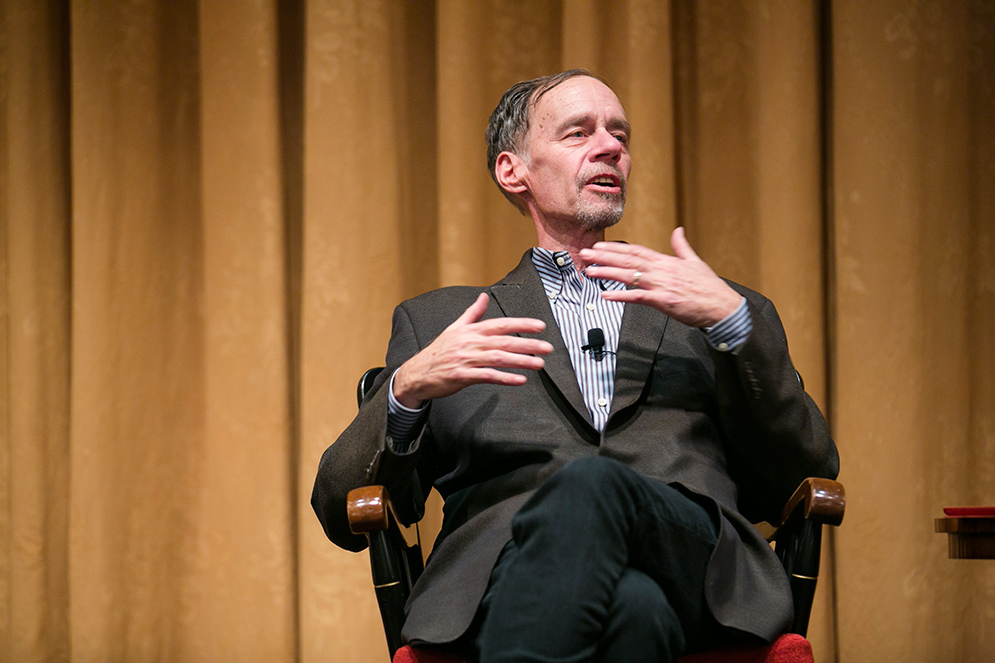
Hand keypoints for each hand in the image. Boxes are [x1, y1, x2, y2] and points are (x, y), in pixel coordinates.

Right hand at [392, 293, 553, 407]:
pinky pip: (487, 376)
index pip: (500, 324)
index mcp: (470, 330)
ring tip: (539, 364)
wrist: (416, 373)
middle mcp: (470, 343)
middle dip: (528, 344)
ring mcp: (466, 359)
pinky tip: (519, 380)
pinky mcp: (462, 376)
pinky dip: (505, 378)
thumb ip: (472, 313)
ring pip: (498, 358)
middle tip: (547, 348)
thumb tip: (483, 296)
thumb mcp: (454, 328)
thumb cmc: (438, 352)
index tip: (540, 326)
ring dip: (521, 361)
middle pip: (503, 341)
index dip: (521, 324)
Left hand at [579, 227, 740, 327]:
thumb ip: (681, 246)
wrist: (722, 307)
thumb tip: (678, 230)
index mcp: (667, 261)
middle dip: (604, 257)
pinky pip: (638, 298)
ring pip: (629, 276)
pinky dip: (621, 296)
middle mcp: (661, 271)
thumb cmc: (709, 287)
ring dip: (607, 273)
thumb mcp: (695, 261)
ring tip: (590, 271)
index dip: (616, 248)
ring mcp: (661, 285)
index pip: (636, 251)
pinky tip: (606, 295)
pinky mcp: (663, 301)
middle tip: (585, 254)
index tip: (600, 246)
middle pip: (628, 260)